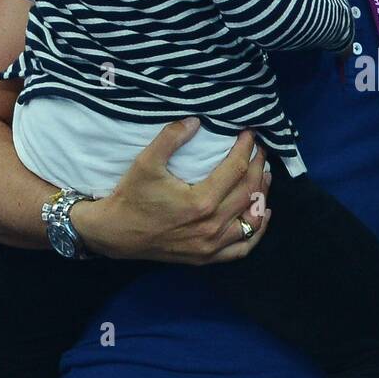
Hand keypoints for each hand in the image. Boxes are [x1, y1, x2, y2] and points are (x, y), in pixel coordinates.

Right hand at [73, 120, 270, 264]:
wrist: (114, 233)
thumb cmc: (131, 196)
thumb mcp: (146, 162)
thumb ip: (171, 137)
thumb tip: (196, 120)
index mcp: (200, 202)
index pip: (236, 169)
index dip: (246, 149)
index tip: (250, 135)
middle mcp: (211, 226)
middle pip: (248, 192)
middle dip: (258, 167)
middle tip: (260, 151)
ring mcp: (211, 245)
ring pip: (251, 220)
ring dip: (261, 196)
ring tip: (264, 176)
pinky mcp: (206, 257)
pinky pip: (242, 248)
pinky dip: (256, 232)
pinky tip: (261, 215)